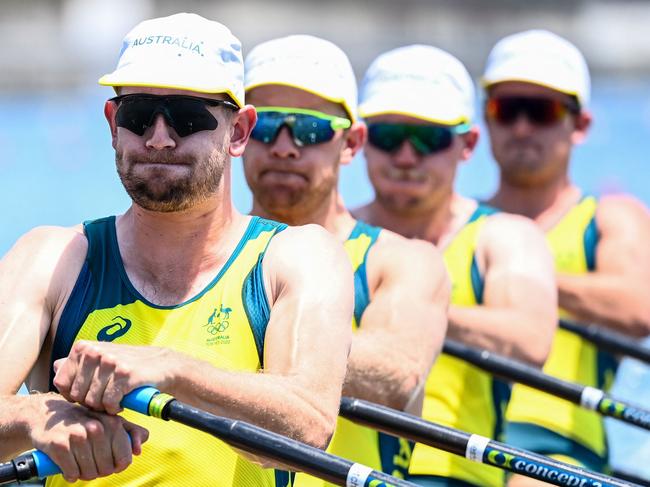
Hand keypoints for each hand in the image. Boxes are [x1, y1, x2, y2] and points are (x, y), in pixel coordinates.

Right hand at [28, 393, 148, 482]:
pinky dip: (71, 475)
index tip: (111, 464)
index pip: (124, 458)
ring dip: (85, 474)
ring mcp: (77, 436)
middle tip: (92, 464)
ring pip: (89, 473)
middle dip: (100, 471)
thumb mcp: (109, 420)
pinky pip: (72, 473)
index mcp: (112, 423)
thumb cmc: (84, 420)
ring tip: (81, 465)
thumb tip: (138, 449)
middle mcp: (96, 428)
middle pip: (106, 468)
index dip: (118, 466)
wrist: (48, 415)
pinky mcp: (58, 446)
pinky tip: (70, 467)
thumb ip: (130, 432)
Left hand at [53, 340, 176, 413]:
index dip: (73, 395)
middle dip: (89, 402)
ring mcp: (110, 362)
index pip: (61, 382)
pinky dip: (116, 408)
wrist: (162, 365)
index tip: (88, 395)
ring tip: (114, 399)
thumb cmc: (127, 365)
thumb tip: (55, 366)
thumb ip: (77, 363)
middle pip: (77, 394)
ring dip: (104, 406)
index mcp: (83, 347)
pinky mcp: (125, 374)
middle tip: (105, 398)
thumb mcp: (101, 359)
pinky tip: (123, 402)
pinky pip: (109, 402)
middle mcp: (94, 352)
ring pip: (93, 401)